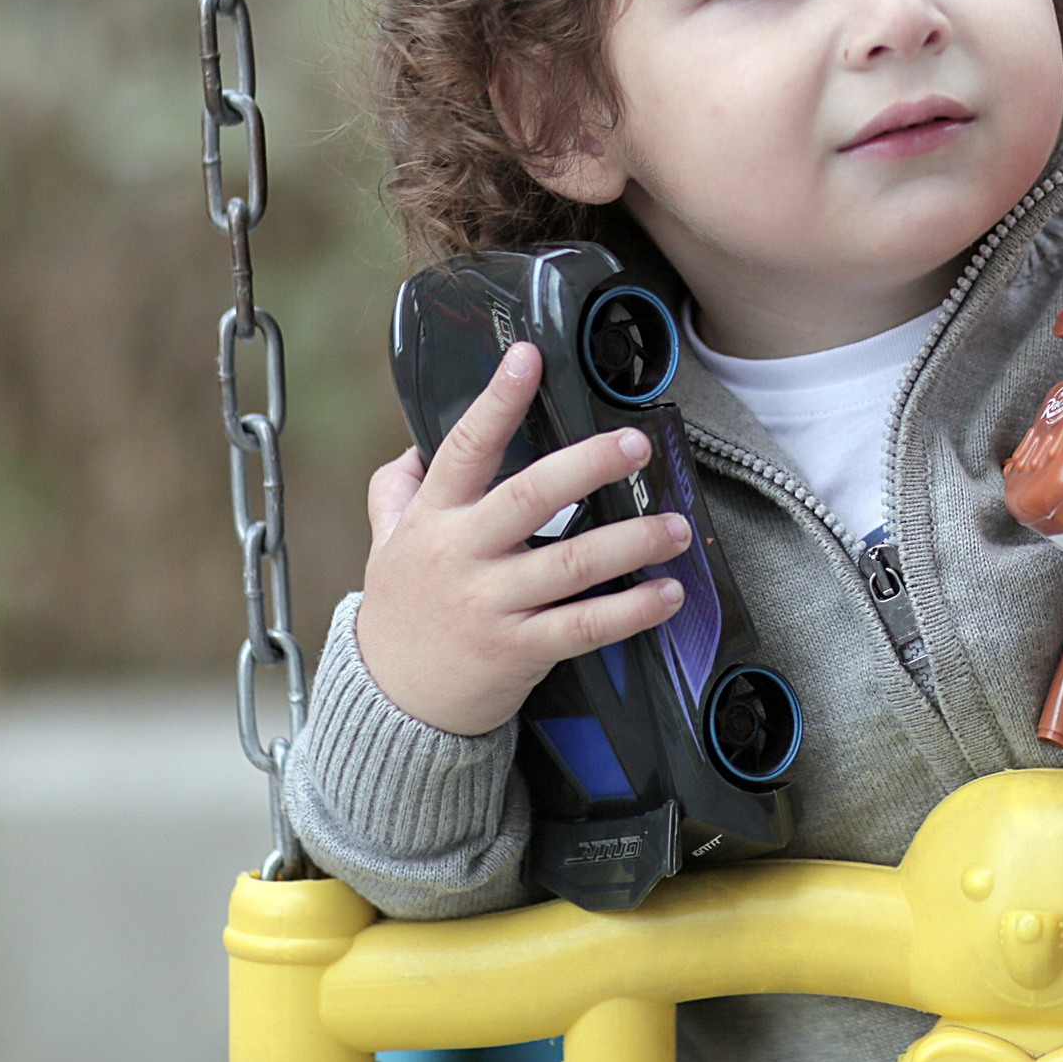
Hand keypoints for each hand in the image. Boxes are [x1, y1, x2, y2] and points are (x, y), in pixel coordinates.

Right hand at [354, 340, 692, 735]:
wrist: (392, 703)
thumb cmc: (402, 612)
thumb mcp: (385, 544)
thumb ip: (396, 490)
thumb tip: (414, 444)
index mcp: (435, 518)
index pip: (465, 448)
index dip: (497, 402)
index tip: (529, 359)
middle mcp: (463, 555)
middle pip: (529, 498)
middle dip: (587, 466)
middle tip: (635, 444)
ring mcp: (492, 605)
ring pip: (570, 565)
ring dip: (632, 542)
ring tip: (677, 526)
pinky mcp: (520, 650)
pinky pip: (584, 627)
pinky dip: (631, 611)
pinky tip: (668, 593)